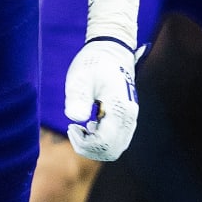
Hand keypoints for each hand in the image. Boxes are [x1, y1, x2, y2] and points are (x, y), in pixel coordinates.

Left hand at [63, 36, 139, 160]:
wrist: (112, 51)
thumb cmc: (94, 62)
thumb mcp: (81, 76)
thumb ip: (78, 97)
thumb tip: (75, 118)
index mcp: (120, 107)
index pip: (104, 142)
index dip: (84, 142)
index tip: (70, 126)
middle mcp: (129, 116)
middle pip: (111, 151)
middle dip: (88, 147)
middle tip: (73, 129)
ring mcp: (130, 119)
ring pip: (114, 149)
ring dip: (94, 146)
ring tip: (80, 127)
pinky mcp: (127, 119)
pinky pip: (116, 142)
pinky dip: (100, 141)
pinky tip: (90, 125)